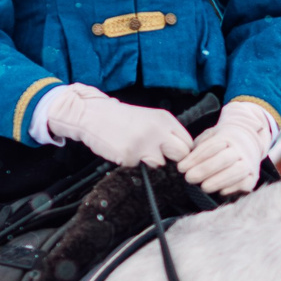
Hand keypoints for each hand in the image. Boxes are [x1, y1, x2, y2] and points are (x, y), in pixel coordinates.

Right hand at [37, 85, 193, 167]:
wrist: (93, 115)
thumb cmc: (121, 118)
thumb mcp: (149, 118)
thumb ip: (166, 132)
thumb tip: (181, 151)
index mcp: (165, 119)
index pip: (188, 142)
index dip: (181, 150)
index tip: (173, 153)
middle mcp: (158, 130)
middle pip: (181, 154)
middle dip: (171, 158)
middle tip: (157, 154)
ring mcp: (144, 144)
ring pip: (159, 163)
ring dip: (149, 160)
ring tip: (135, 148)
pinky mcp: (130, 156)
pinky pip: (137, 165)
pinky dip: (130, 161)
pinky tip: (122, 148)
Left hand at [179, 99, 280, 195]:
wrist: (249, 141)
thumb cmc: (222, 141)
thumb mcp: (210, 136)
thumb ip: (198, 146)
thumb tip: (183, 161)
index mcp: (228, 137)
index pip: (211, 147)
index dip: (195, 158)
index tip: (181, 168)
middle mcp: (240, 149)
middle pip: (224, 159)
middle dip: (205, 169)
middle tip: (189, 178)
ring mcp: (249, 163)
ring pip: (236, 171)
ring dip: (218, 181)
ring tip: (203, 187)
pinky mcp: (253, 177)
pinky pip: (245, 184)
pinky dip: (233, 188)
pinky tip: (221, 192)